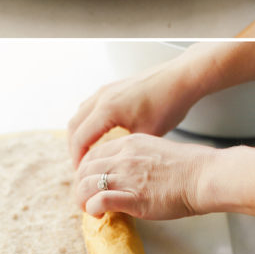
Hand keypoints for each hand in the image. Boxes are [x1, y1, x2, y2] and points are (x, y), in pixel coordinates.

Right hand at [67, 62, 200, 166]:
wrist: (180, 78)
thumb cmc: (168, 105)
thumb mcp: (147, 135)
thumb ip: (126, 151)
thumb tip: (115, 166)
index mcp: (107, 109)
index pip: (80, 138)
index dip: (77, 159)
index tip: (81, 174)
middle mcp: (101, 97)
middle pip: (74, 126)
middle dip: (74, 148)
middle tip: (81, 167)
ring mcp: (105, 90)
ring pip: (79, 115)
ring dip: (79, 134)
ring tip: (87, 152)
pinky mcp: (112, 87)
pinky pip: (89, 107)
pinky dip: (87, 123)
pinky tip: (99, 133)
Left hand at [74, 134, 217, 221]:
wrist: (205, 176)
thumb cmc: (190, 166)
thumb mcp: (156, 149)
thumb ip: (138, 157)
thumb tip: (128, 170)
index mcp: (129, 143)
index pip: (93, 154)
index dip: (85, 170)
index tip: (88, 181)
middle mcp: (123, 157)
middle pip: (85, 169)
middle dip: (80, 185)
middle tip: (83, 198)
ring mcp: (127, 176)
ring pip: (87, 184)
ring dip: (82, 199)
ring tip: (88, 209)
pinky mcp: (134, 197)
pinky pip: (101, 200)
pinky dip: (93, 208)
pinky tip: (98, 214)